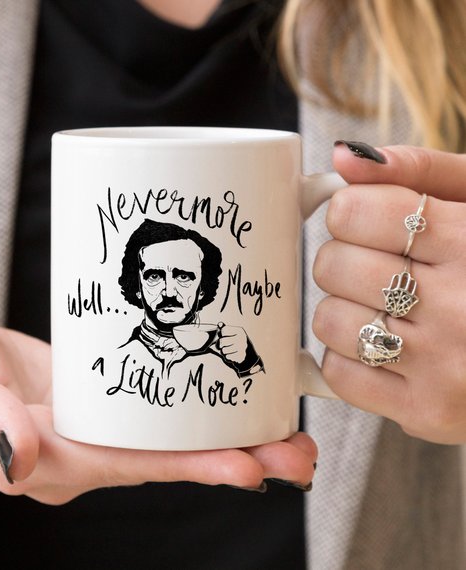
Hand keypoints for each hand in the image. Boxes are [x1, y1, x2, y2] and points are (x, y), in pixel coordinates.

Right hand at [0, 302, 316, 503]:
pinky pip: (151, 410)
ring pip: (165, 439)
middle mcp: (75, 451)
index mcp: (41, 456)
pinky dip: (194, 408)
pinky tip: (228, 397)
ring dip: (226, 437)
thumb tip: (20, 458)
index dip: (186, 468)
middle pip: (161, 460)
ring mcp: (89, 427)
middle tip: (296, 453)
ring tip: (286, 433)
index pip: (125, 467)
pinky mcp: (96, 399)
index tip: (246, 467)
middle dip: (230, 458)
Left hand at [217, 324, 248, 363]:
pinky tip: (229, 354)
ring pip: (224, 350)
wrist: (240, 350)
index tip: (223, 335)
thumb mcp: (227, 332)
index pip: (223, 330)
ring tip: (225, 349)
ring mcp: (242, 348)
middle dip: (220, 343)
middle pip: (222, 341)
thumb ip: (222, 327)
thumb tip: (220, 324)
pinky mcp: (241, 356)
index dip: (220, 333)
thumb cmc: (231, 339)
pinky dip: (226, 356)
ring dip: (222, 351)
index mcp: (239, 330)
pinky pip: (228, 357)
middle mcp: (242, 338)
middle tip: (222, 344)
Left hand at [313, 143, 465, 442]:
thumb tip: (344, 155)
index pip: (357, 212)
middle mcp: (461, 306)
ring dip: (341, 308)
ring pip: (329, 320)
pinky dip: (346, 356)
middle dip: (340, 258)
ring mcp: (445, 366)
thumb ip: (420, 170)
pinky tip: (384, 345)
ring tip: (382, 306)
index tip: (359, 218)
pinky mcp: (428, 412)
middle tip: (372, 264)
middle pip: (334, 265)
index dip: (346, 211)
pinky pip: (339, 373)